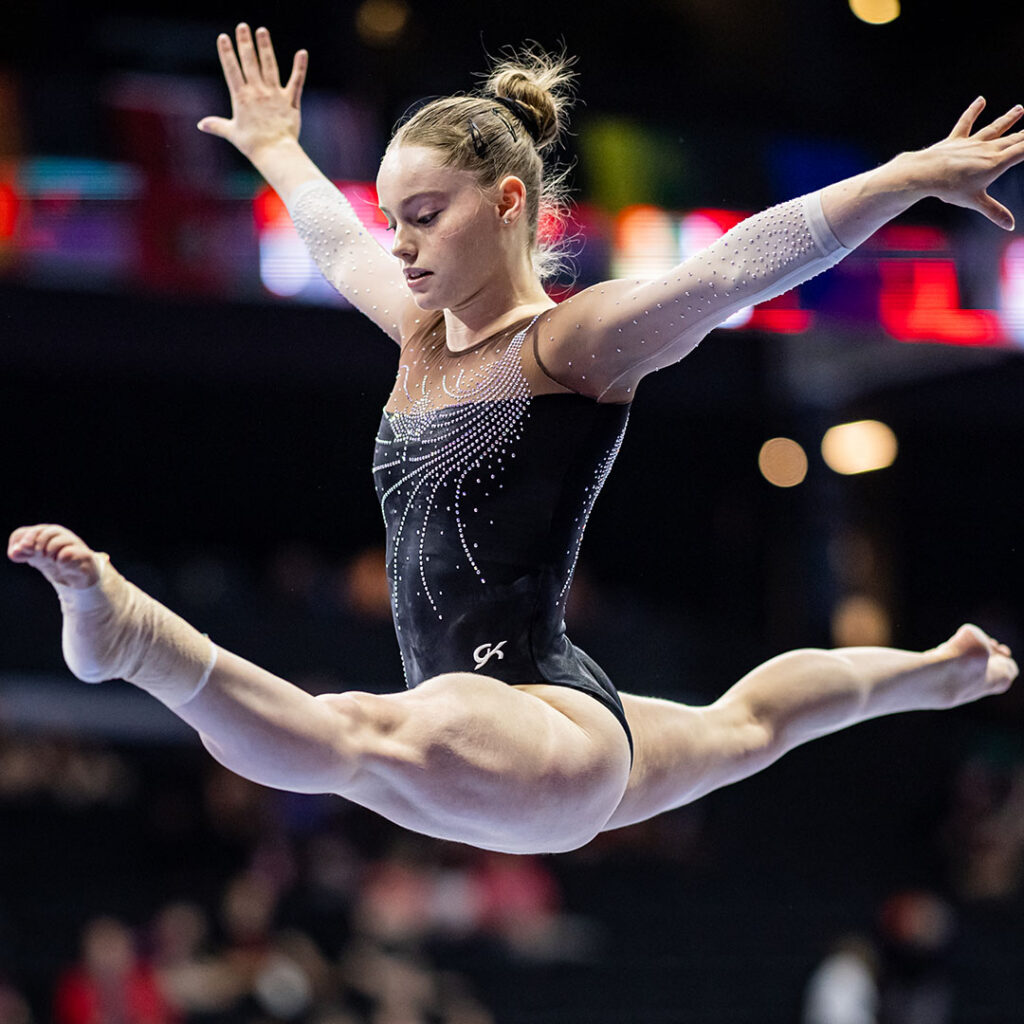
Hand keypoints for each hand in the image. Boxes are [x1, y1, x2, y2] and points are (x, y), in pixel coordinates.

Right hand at [198, 23, 306, 160]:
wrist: (275, 152)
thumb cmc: (253, 145)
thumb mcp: (232, 133)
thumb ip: (217, 125)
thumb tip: (201, 125)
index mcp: (241, 97)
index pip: (232, 70)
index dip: (227, 53)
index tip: (223, 37)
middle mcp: (257, 92)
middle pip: (250, 62)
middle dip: (245, 43)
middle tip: (242, 26)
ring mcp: (274, 94)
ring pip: (270, 66)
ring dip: (266, 47)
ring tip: (262, 31)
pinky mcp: (290, 100)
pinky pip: (296, 81)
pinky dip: (299, 67)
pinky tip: (302, 53)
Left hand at [917, 97, 1023, 229]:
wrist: (925, 174)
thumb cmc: (950, 189)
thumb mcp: (976, 202)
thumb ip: (994, 212)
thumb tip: (1010, 225)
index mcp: (996, 163)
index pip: (1023, 151)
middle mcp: (987, 149)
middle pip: (1013, 139)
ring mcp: (971, 143)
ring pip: (994, 129)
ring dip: (1008, 119)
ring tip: (1020, 109)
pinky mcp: (955, 140)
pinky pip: (966, 123)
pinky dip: (973, 111)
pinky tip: (980, 100)